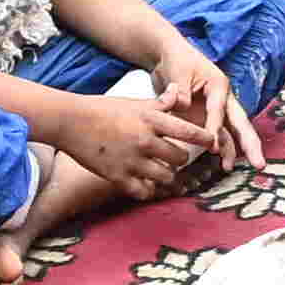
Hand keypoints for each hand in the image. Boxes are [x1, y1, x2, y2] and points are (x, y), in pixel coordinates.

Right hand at [41, 82, 208, 199]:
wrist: (71, 122)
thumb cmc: (103, 108)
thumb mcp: (135, 101)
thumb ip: (160, 103)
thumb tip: (178, 92)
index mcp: (152, 119)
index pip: (189, 132)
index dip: (205, 139)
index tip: (213, 143)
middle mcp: (146, 141)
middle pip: (180, 158)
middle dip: (181, 159)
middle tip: (177, 158)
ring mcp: (132, 161)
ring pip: (166, 177)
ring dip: (167, 176)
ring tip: (164, 172)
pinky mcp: (118, 177)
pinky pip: (144, 192)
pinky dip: (149, 190)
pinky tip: (147, 185)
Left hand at [149, 39, 263, 170]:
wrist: (169, 56)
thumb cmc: (176, 60)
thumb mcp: (177, 72)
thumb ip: (180, 91)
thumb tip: (181, 106)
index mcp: (218, 85)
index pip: (218, 110)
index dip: (215, 128)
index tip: (211, 147)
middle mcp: (223, 99)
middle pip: (240, 123)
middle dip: (249, 144)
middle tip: (259, 163)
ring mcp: (216, 110)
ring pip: (230, 132)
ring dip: (232, 150)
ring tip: (229, 168)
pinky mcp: (206, 117)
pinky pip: (217, 135)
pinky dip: (220, 148)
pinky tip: (221, 162)